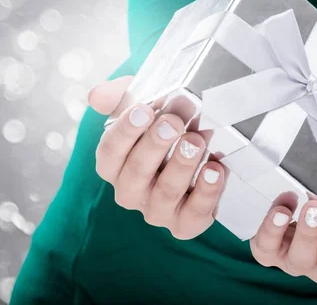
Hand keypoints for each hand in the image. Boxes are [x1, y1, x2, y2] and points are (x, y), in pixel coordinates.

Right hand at [89, 76, 224, 239]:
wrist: (204, 152)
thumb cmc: (166, 129)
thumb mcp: (144, 107)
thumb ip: (119, 98)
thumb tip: (98, 95)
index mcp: (114, 166)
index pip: (109, 151)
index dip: (126, 130)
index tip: (145, 109)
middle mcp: (130, 192)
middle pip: (136, 171)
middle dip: (155, 145)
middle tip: (174, 122)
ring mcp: (157, 211)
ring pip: (166, 192)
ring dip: (182, 164)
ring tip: (197, 140)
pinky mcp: (185, 224)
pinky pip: (194, 214)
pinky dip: (207, 192)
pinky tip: (215, 169)